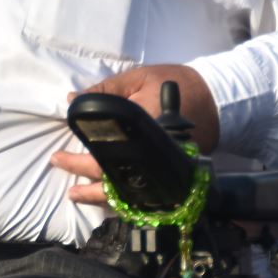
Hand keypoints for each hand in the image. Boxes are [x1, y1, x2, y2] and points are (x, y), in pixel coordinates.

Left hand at [52, 65, 219, 206]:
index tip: (59, 155)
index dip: (80, 157)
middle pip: (112, 174)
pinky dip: (124, 198)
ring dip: (99, 195)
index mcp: (141, 131)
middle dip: (82, 173)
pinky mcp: (174, 174)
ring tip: (74, 194)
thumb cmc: (175, 84)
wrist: (219, 99)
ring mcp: (164, 169)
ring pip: (128, 192)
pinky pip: (144, 194)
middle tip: (58, 164)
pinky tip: (106, 199)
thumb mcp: (137, 78)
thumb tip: (72, 100)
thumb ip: (105, 90)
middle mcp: (151, 156)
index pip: (106, 152)